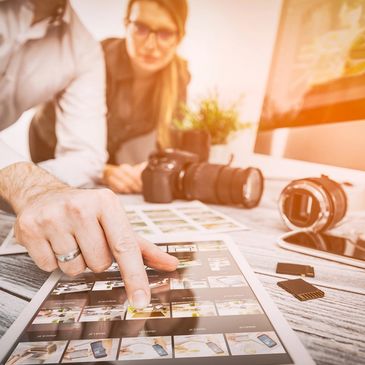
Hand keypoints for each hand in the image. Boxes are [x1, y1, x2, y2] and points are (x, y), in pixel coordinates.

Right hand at [0, 163, 176, 308]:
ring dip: (76, 261)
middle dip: (97, 259)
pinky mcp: (30, 229)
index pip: (125, 247)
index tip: (140, 299)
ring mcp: (53, 217)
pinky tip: (54, 241)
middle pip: (100, 263)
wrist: (44, 194)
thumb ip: (143, 247)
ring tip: (71, 239)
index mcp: (107, 203)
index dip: (135, 276)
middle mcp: (80, 207)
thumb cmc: (86, 210)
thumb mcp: (115, 220)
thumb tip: (171, 264)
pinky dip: (54, 261)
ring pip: (75, 269)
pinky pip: (49, 268)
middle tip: (89, 239)